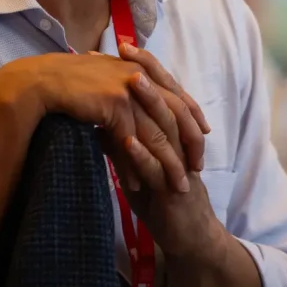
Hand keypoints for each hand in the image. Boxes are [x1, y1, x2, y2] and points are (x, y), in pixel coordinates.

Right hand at [0, 50, 206, 195]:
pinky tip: (137, 186)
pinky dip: (134, 166)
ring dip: (167, 164)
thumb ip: (131, 94)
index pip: (179, 97)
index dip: (194, 119)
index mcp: (145, 72)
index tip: (203, 140)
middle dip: (189, 145)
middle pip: (178, 115)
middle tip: (197, 169)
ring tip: (175, 187)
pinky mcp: (114, 104)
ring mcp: (130, 91)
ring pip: (157, 133)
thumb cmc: (75, 84)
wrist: (44, 80)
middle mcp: (143, 79)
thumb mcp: (111, 84)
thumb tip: (143, 112)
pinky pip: (130, 142)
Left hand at [118, 42, 222, 259]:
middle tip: (125, 51)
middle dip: (147, 74)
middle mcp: (181, 143)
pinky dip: (142, 153)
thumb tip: (97, 129)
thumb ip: (121, 148)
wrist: (189, 238)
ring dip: (150, 105)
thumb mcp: (139, 171)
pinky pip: (159, 168)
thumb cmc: (162, 201)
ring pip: (166, 128)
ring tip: (130, 83)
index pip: (163, 92)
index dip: (146, 68)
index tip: (122, 47)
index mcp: (174, 135)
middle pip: (168, 100)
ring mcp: (180, 165)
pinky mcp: (175, 190)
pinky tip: (126, 139)